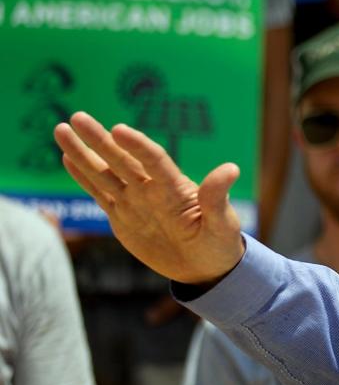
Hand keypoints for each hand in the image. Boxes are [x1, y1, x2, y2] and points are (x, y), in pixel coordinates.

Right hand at [53, 112, 245, 285]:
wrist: (205, 267)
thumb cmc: (219, 243)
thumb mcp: (222, 224)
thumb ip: (218, 197)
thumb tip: (231, 169)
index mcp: (175, 188)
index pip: (154, 160)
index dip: (137, 145)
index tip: (118, 129)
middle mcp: (151, 188)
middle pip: (121, 158)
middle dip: (98, 139)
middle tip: (77, 117)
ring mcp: (134, 200)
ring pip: (104, 172)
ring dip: (83, 152)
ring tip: (62, 129)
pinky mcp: (121, 216)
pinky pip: (99, 192)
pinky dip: (83, 176)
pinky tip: (68, 158)